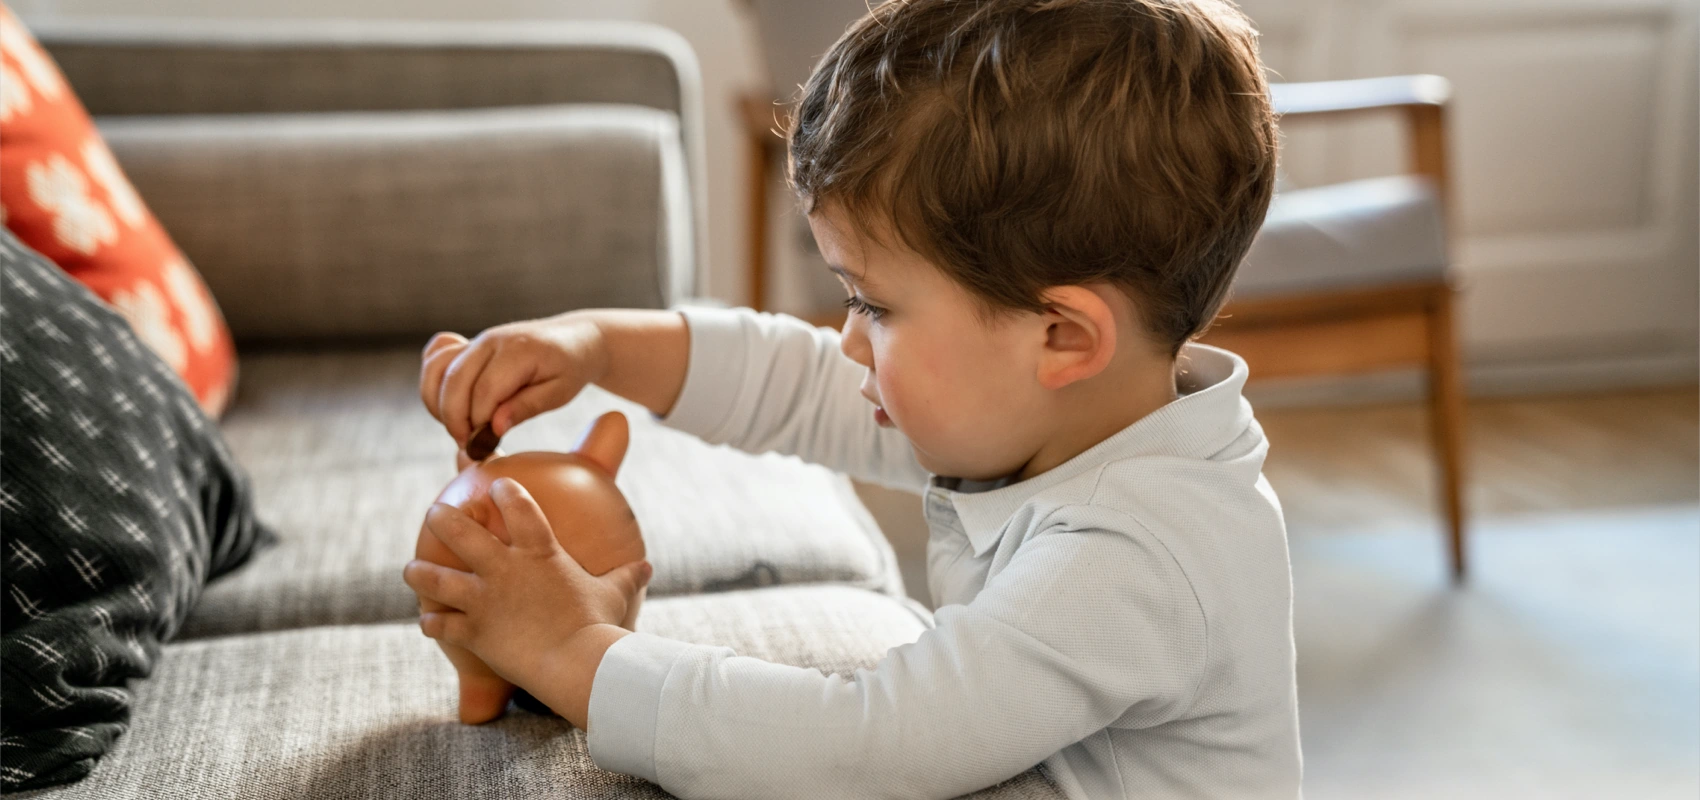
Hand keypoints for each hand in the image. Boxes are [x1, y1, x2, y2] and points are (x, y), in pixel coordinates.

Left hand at [402, 478, 650, 725]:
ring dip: (420, 571)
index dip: (503, 490)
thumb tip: (648, 568)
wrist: (578, 663)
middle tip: (435, 512)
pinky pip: (440, 625)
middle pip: (460, 531)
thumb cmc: (598, 625)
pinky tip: (427, 623)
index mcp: (540, 552)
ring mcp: (484, 599)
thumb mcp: (615, 594)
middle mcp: (504, 568)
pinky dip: (432, 624)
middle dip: (443, 518)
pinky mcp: (473, 632)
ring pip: (435, 577)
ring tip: (412, 568)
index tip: (494, 484)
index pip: (517, 505)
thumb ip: (627, 577)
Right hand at [420, 313, 609, 447]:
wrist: (574, 339)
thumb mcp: (560, 393)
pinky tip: (448, 404)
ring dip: (437, 404)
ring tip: (459, 428)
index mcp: (518, 351)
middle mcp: (491, 341)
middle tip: (468, 445)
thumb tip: (492, 428)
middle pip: (454, 381)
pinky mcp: (468, 345)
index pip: (485, 391)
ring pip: (436, 369)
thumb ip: (526, 407)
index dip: (480, 423)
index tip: (485, 446)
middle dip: (455, 419)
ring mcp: (476, 340)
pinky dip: (432, 382)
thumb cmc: (570, 368)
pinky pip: (435, 358)